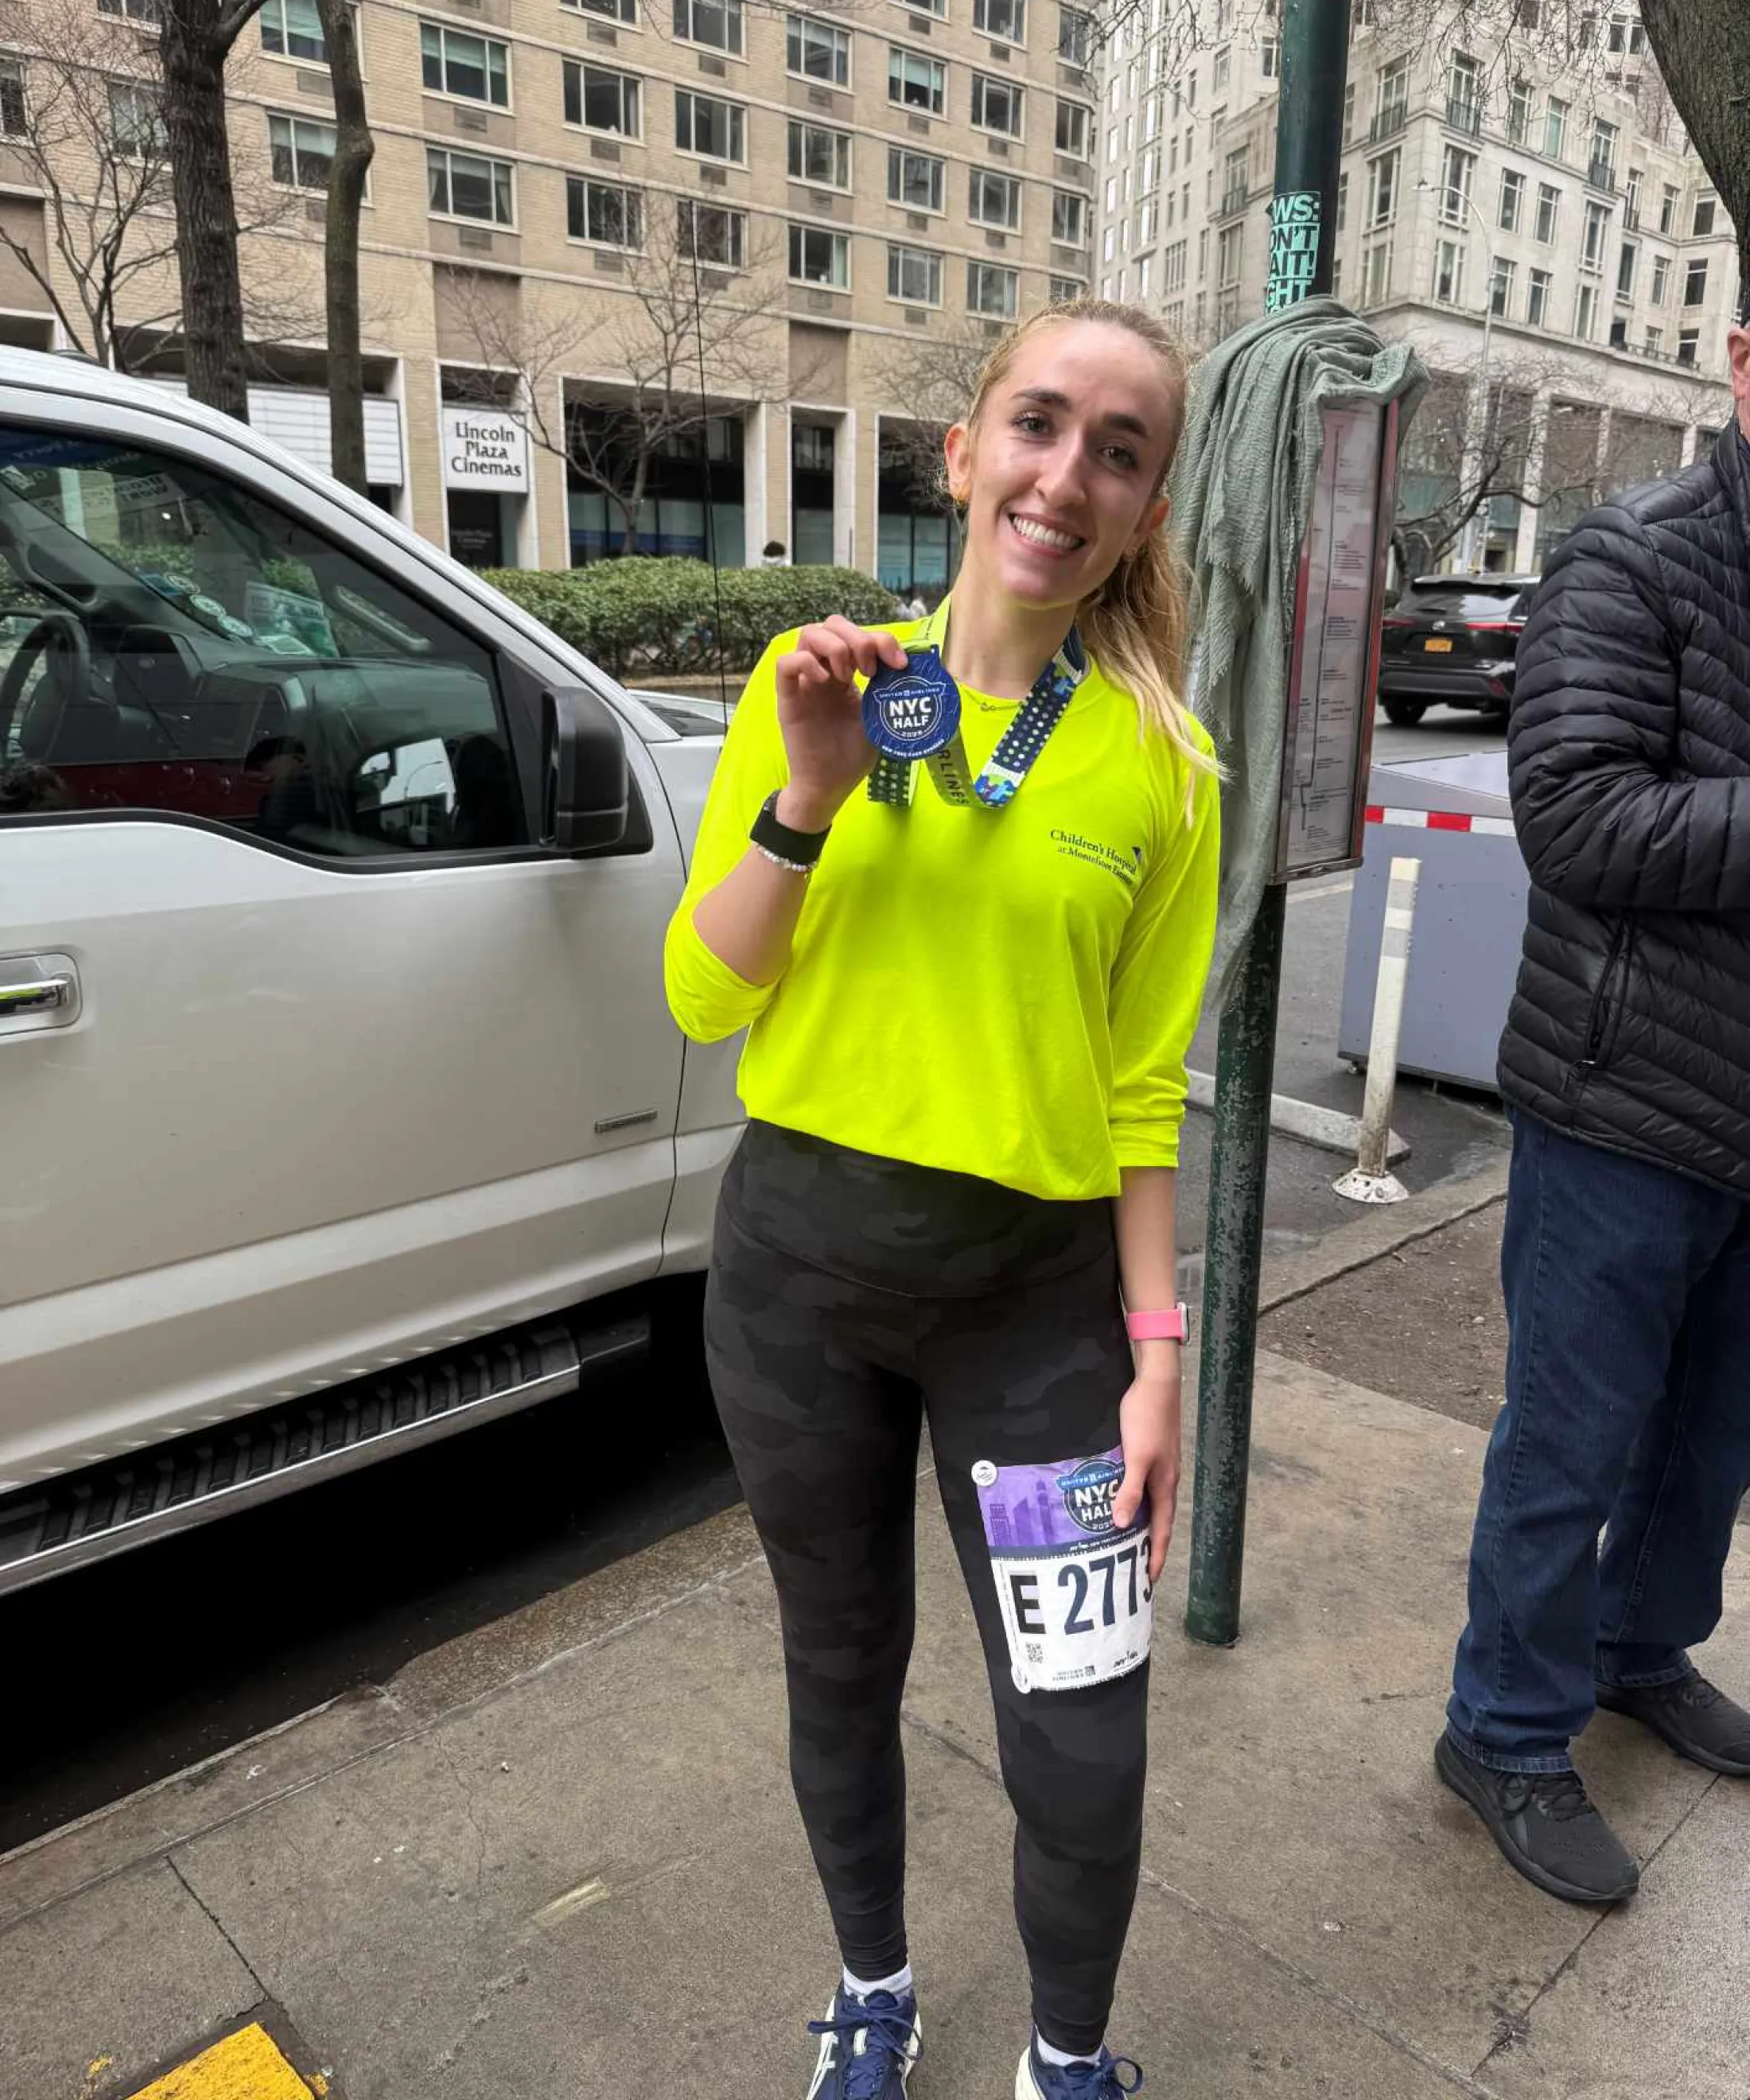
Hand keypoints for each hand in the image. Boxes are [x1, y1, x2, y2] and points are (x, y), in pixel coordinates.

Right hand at [773, 615, 908, 829]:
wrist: (830, 785)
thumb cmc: (852, 756)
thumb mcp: (880, 719)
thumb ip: (889, 693)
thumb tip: (914, 670)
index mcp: (846, 673)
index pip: (858, 634)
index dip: (881, 639)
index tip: (899, 663)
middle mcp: (825, 671)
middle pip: (832, 625)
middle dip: (857, 637)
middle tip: (870, 669)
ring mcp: (805, 682)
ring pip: (808, 634)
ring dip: (834, 647)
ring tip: (848, 676)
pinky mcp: (788, 698)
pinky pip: (786, 663)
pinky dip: (806, 662)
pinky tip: (824, 681)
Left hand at [1111, 1355, 1182, 1585]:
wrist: (1156, 1383)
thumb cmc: (1146, 1419)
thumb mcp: (1136, 1457)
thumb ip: (1129, 1491)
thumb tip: (1120, 1525)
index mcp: (1165, 1485)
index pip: (1162, 1530)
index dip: (1156, 1555)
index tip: (1149, 1580)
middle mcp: (1165, 1480)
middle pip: (1159, 1521)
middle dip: (1150, 1547)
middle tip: (1137, 1570)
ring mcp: (1159, 1466)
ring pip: (1151, 1505)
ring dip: (1141, 1525)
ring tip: (1128, 1543)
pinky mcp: (1150, 1453)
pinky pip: (1143, 1487)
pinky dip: (1134, 1501)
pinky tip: (1121, 1501)